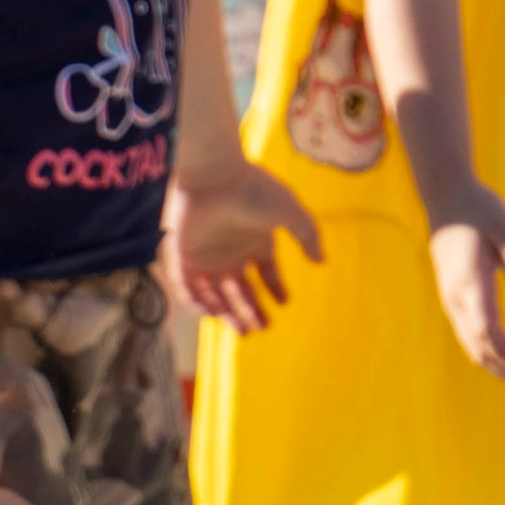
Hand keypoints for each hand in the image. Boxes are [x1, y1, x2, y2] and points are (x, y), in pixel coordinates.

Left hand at [162, 159, 320, 332]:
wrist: (213, 175)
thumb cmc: (253, 191)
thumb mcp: (289, 211)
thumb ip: (307, 234)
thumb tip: (322, 261)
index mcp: (255, 240)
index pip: (266, 272)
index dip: (275, 288)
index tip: (285, 303)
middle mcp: (231, 251)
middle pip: (241, 290)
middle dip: (252, 310)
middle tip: (262, 328)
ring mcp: (206, 255)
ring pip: (216, 294)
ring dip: (227, 313)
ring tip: (242, 330)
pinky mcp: (182, 257)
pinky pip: (187, 288)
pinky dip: (198, 303)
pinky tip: (213, 314)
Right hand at [426, 183, 504, 391]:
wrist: (446, 197)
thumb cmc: (480, 209)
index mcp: (470, 284)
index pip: (490, 335)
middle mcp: (456, 299)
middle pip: (481, 350)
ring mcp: (451, 301)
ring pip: (473, 347)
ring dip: (501, 368)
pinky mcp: (453, 299)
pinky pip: (469, 337)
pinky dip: (490, 354)